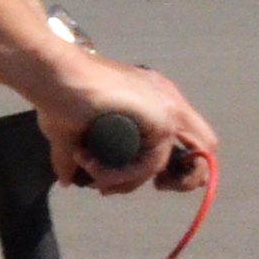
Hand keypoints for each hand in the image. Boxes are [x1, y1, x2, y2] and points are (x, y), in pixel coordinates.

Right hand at [38, 51, 215, 193]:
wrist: (52, 74)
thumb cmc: (58, 94)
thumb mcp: (74, 133)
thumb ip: (78, 157)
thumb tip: (69, 181)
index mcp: (152, 99)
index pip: (186, 136)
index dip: (172, 165)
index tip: (139, 177)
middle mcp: (166, 99)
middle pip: (206, 147)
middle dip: (181, 179)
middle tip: (147, 185)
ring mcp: (167, 106)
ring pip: (177, 163)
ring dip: (134, 182)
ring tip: (99, 180)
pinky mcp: (161, 116)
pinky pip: (154, 163)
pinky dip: (126, 176)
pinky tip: (98, 172)